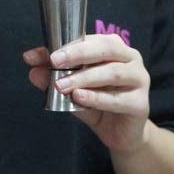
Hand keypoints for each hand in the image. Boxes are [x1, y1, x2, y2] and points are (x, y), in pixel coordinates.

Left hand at [23, 33, 150, 152]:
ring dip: (84, 78)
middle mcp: (131, 59)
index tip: (44, 55)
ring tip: (62, 85)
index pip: (90, 40)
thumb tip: (32, 69)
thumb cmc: (97, 103)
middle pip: (106, 48)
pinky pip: (117, 99)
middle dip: (78, 53)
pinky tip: (79, 97)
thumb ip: (54, 77)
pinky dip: (96, 97)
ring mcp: (140, 80)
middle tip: (54, 61)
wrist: (119, 133)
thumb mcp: (72, 88)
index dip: (66, 45)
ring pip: (113, 72)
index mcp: (114, 48)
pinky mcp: (141, 103)